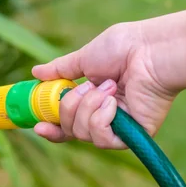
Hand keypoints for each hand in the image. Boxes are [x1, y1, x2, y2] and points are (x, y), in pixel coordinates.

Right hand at [32, 21, 178, 148]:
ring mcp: (119, 127)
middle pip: (70, 129)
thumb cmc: (123, 48)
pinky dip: (101, 117)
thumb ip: (61, 70)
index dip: (52, 127)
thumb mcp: (85, 57)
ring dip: (88, 107)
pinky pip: (101, 138)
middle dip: (69, 108)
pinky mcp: (132, 136)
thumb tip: (35, 72)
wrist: (150, 51)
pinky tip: (113, 101)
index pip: (68, 122)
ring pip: (82, 134)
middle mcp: (106, 115)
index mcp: (94, 98)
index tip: (38, 125)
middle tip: (85, 87)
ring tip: (108, 88)